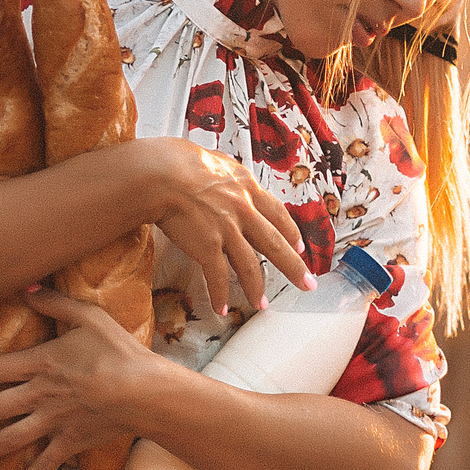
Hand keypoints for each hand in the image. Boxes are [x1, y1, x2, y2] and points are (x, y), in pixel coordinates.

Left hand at [0, 286, 181, 469]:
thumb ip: (55, 301)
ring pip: (9, 439)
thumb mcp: (89, 317)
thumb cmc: (119, 351)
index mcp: (39, 363)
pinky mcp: (69, 443)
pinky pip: (43, 465)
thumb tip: (26, 287)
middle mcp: (38, 395)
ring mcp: (52, 422)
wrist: (145, 391)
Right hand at [138, 138, 313, 318]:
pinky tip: (221, 308)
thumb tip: (227, 176)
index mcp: (248, 187)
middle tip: (307, 283)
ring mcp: (229, 230)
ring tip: (261, 305)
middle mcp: (244, 210)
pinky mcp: (209, 246)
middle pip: (276, 244)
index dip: (291, 233)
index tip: (299, 247)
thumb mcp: (216, 161)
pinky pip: (218, 277)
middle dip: (294, 268)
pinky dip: (220, 295)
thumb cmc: (179, 162)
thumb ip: (228, 176)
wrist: (161, 174)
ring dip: (257, 289)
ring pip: (251, 267)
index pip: (278, 214)